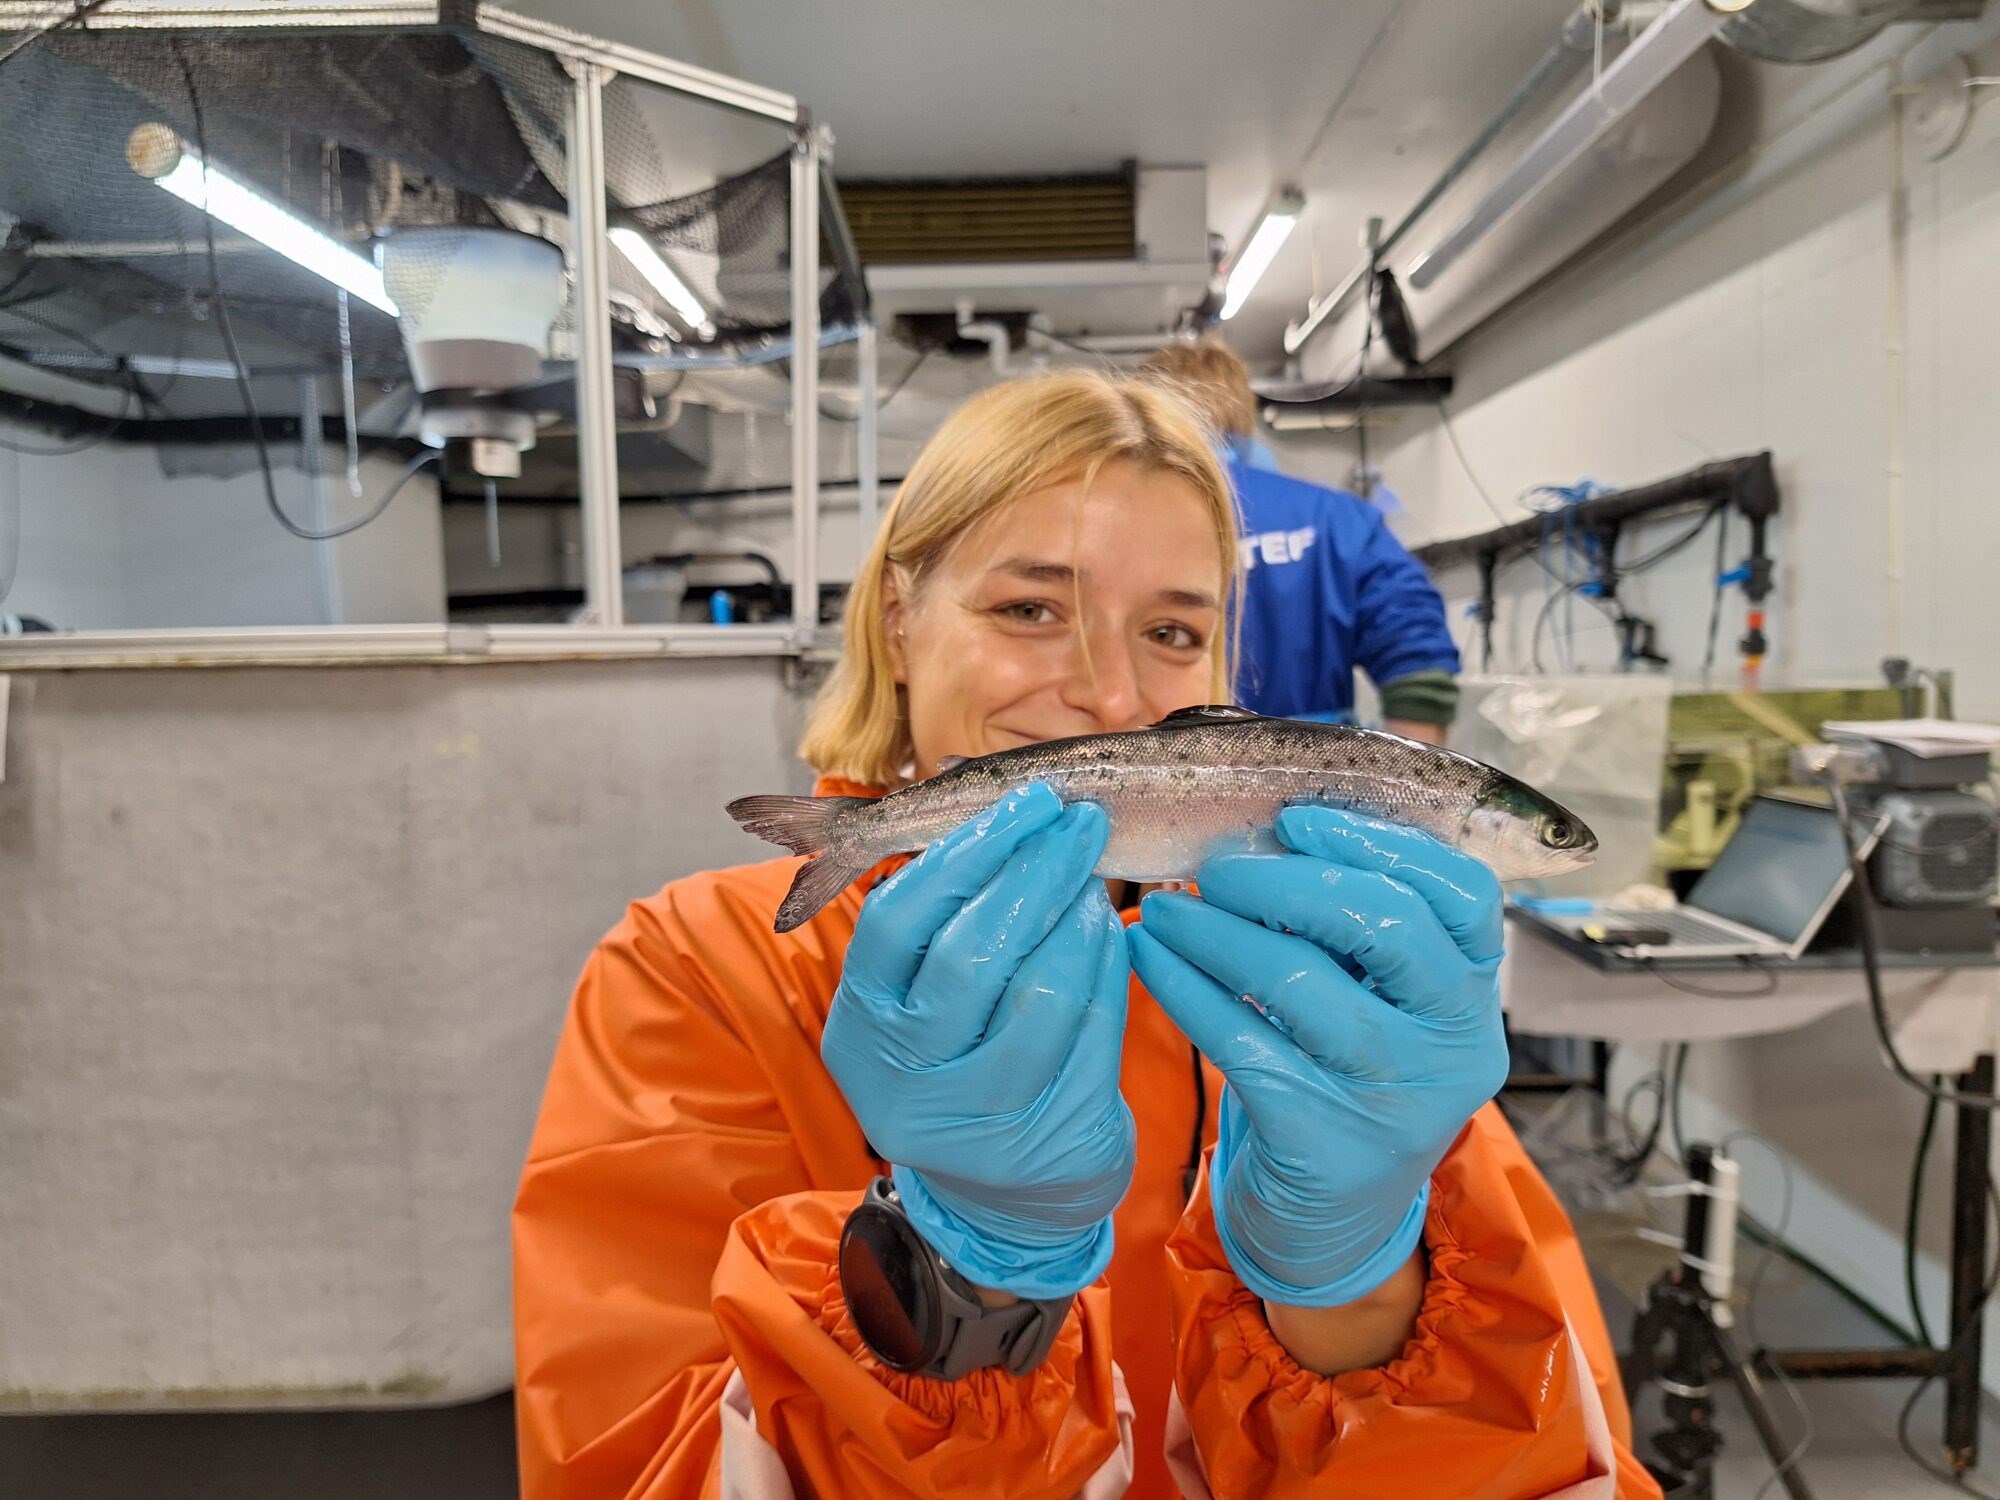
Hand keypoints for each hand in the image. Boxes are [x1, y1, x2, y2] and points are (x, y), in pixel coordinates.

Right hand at [821, 783, 1135, 1299]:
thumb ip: (938, 926)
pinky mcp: (1038, 1143)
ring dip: (1075, 915)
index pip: (895, 919)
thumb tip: (1006, 810)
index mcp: (858, 1028)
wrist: (1010, 1200)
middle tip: (1077, 822)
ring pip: (1035, 992)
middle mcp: (898, 1082)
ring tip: (1093, 874)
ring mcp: (967, 1123)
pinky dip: (1103, 969)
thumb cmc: (967, 1066)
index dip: (964, 851)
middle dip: (1032, 871)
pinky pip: (1086, 1034)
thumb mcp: (922, 1007)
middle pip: (969, 953)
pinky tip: (1108, 931)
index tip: (1024, 804)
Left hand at [1128, 805, 1507, 1307]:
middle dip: (1285, 880)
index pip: (1463, 893)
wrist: (1329, 1223)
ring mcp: (1394, 1099)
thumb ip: (1360, 929)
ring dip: (1214, 930)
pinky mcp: (1323, 1141)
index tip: (1299, 821)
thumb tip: (1271, 827)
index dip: (1382, 842)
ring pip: (1297, 980)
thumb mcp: (1383, 1005)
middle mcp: (1453, 1046)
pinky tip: (1148, 958)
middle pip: (1384, 924)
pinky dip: (1183, 988)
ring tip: (1161, 908)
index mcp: (1474, 994)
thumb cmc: (1346, 1078)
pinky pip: (1239, 1040)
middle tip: (1214, 868)